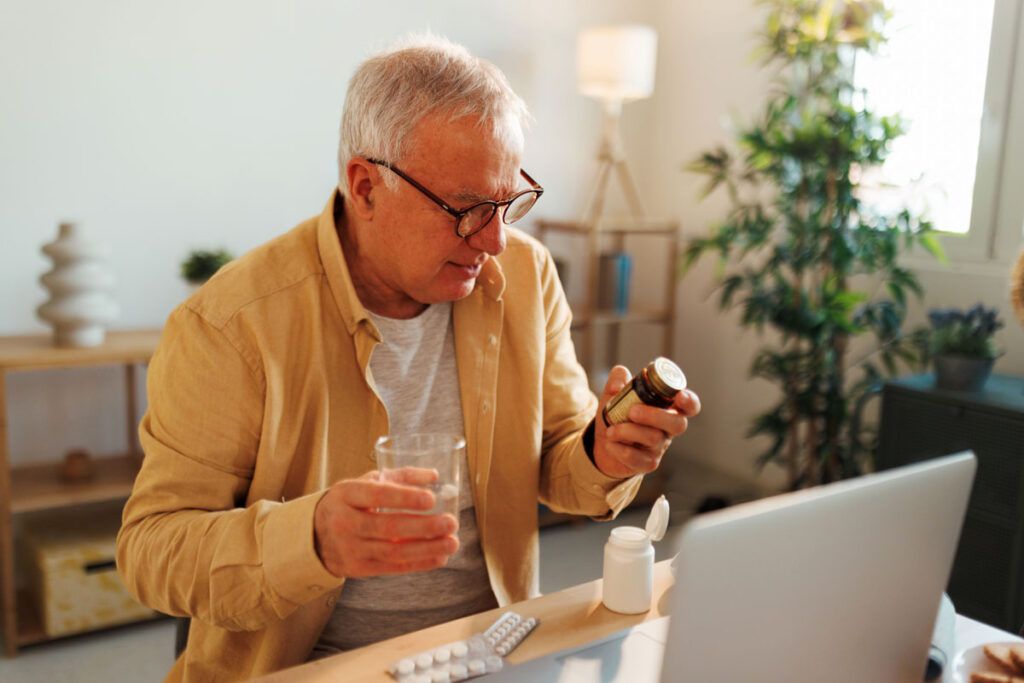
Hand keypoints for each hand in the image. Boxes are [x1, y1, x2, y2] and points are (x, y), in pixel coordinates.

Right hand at [313, 468, 459, 578]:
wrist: (314, 534)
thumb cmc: (349, 503)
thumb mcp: (365, 482)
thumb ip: (401, 477)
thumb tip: (434, 476)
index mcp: (347, 494)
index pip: (377, 495)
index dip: (405, 498)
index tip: (432, 498)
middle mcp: (344, 522)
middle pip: (388, 526)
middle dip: (424, 526)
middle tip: (451, 522)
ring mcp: (349, 548)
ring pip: (393, 551)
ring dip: (427, 548)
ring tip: (452, 542)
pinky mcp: (357, 569)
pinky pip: (392, 568)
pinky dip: (419, 563)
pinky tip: (439, 557)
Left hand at [593, 365, 701, 478]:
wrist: (603, 444)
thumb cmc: (617, 415)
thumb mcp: (614, 394)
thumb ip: (618, 380)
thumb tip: (622, 374)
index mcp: (667, 408)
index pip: (689, 406)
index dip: (690, 401)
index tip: (679, 396)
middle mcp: (668, 428)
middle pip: (678, 424)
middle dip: (655, 415)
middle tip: (632, 412)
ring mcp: (660, 447)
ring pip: (654, 438)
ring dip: (628, 431)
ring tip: (611, 430)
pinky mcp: (648, 463)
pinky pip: (638, 458)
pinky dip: (620, 449)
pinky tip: (610, 443)